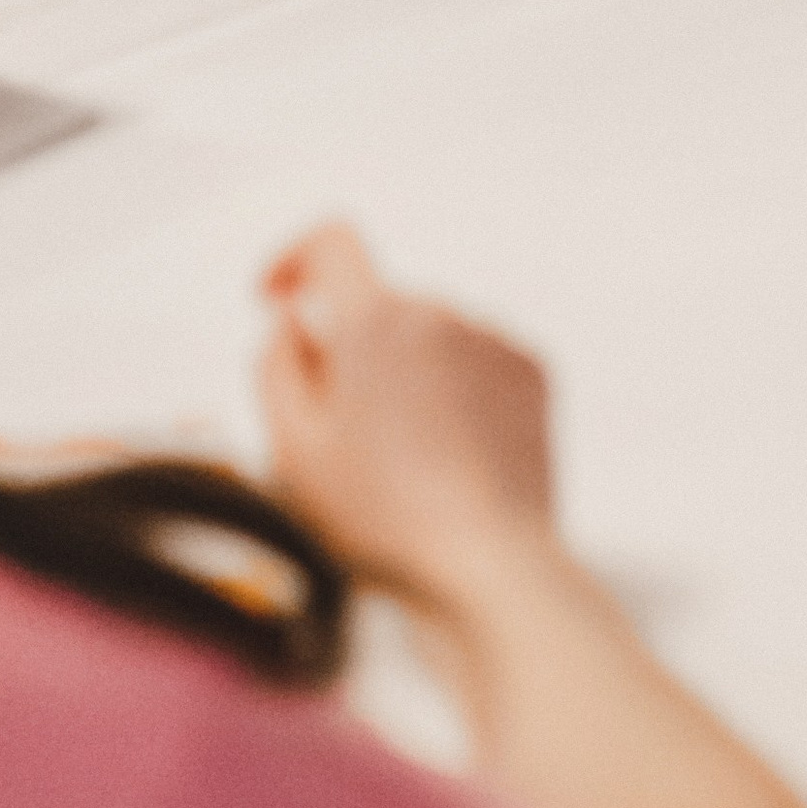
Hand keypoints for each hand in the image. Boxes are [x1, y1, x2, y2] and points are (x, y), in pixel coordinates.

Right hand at [259, 223, 559, 613]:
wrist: (487, 565)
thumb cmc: (380, 520)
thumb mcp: (294, 451)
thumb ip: (277, 366)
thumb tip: (293, 317)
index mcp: (375, 321)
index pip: (333, 242)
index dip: (295, 259)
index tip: (275, 297)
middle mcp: (441, 310)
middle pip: (379, 306)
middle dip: (351, 350)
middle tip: (340, 432)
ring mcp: (493, 339)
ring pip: (428, 337)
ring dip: (405, 375)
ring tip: (404, 464)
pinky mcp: (531, 371)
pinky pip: (476, 362)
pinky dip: (453, 393)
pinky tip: (449, 459)